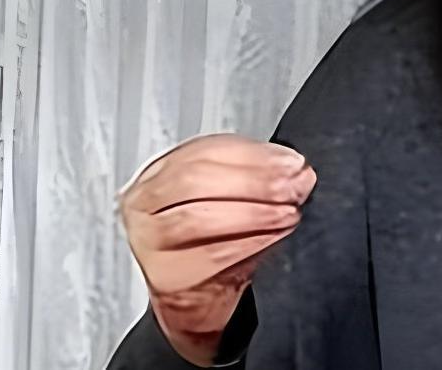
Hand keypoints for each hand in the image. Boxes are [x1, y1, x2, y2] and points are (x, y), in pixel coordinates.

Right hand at [116, 133, 316, 364]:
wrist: (195, 290)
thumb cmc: (215, 236)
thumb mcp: (235, 193)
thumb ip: (260, 175)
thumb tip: (296, 170)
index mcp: (162, 171)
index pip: (203, 152)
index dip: (253, 156)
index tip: (292, 164)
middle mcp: (145, 202)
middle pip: (194, 182)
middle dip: (253, 183)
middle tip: (293, 188)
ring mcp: (148, 240)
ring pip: (195, 218)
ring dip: (252, 214)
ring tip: (287, 213)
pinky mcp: (164, 276)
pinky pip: (207, 257)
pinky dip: (247, 243)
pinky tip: (272, 236)